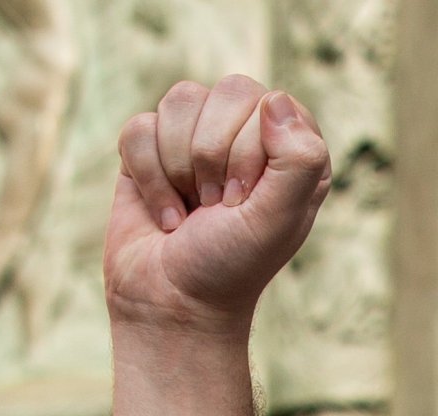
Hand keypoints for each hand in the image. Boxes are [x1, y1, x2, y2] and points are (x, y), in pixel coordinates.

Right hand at [106, 77, 328, 336]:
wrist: (169, 302)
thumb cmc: (231, 266)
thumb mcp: (277, 221)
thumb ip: (298, 161)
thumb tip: (273, 100)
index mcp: (294, 148)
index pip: (268, 103)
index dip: (247, 153)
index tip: (241, 204)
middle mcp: (250, 133)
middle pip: (227, 92)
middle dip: (212, 157)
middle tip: (216, 207)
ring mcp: (198, 136)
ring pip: (180, 100)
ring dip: (178, 167)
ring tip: (191, 208)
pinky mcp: (152, 147)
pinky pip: (140, 126)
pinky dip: (147, 176)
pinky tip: (164, 211)